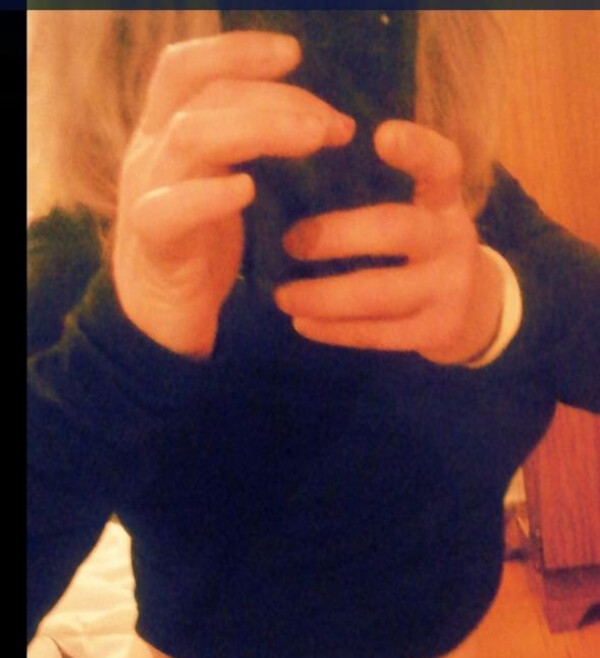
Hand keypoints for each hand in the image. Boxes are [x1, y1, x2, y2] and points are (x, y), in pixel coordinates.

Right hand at [113, 32, 354, 356]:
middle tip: (332, 123)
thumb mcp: (222, 184)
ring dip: (258, 129)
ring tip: (314, 140)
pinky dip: (208, 196)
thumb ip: (248, 147)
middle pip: (203, 96)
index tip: (293, 54)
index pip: (189, 70)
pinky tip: (247, 191)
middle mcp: (151, 154)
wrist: (157, 322)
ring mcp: (147, 195)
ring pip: (190, 137)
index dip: (236, 51)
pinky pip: (168, 211)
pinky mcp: (153, 244)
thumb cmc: (199, 249)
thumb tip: (318, 117)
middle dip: (274, 98)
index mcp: (164, 134)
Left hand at [274, 120, 502, 365]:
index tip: (380, 134)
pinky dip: (335, 330)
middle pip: (395, 229)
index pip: (442, 166)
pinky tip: (302, 324)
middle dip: (337, 235)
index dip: (416, 149)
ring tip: (283, 296)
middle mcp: (454, 240)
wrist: (477, 312)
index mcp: (446, 201)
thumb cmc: (426, 249)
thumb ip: (380, 192)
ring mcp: (448, 290)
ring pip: (378, 294)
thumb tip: (302, 172)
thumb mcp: (423, 212)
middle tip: (291, 242)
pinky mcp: (435, 332)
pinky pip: (377, 333)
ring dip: (324, 296)